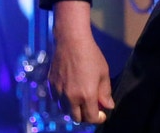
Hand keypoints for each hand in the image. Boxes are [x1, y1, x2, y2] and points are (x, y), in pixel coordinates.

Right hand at [49, 1, 114, 124]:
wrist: (71, 41)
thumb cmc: (91, 55)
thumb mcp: (103, 73)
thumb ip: (105, 92)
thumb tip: (108, 106)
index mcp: (87, 95)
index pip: (91, 118)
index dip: (98, 118)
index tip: (101, 114)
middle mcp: (71, 97)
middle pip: (77, 118)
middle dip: (85, 116)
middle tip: (91, 107)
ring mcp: (59, 92)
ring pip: (65, 110)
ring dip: (74, 109)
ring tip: (81, 99)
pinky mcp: (51, 86)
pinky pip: (57, 100)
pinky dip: (64, 100)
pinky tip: (70, 90)